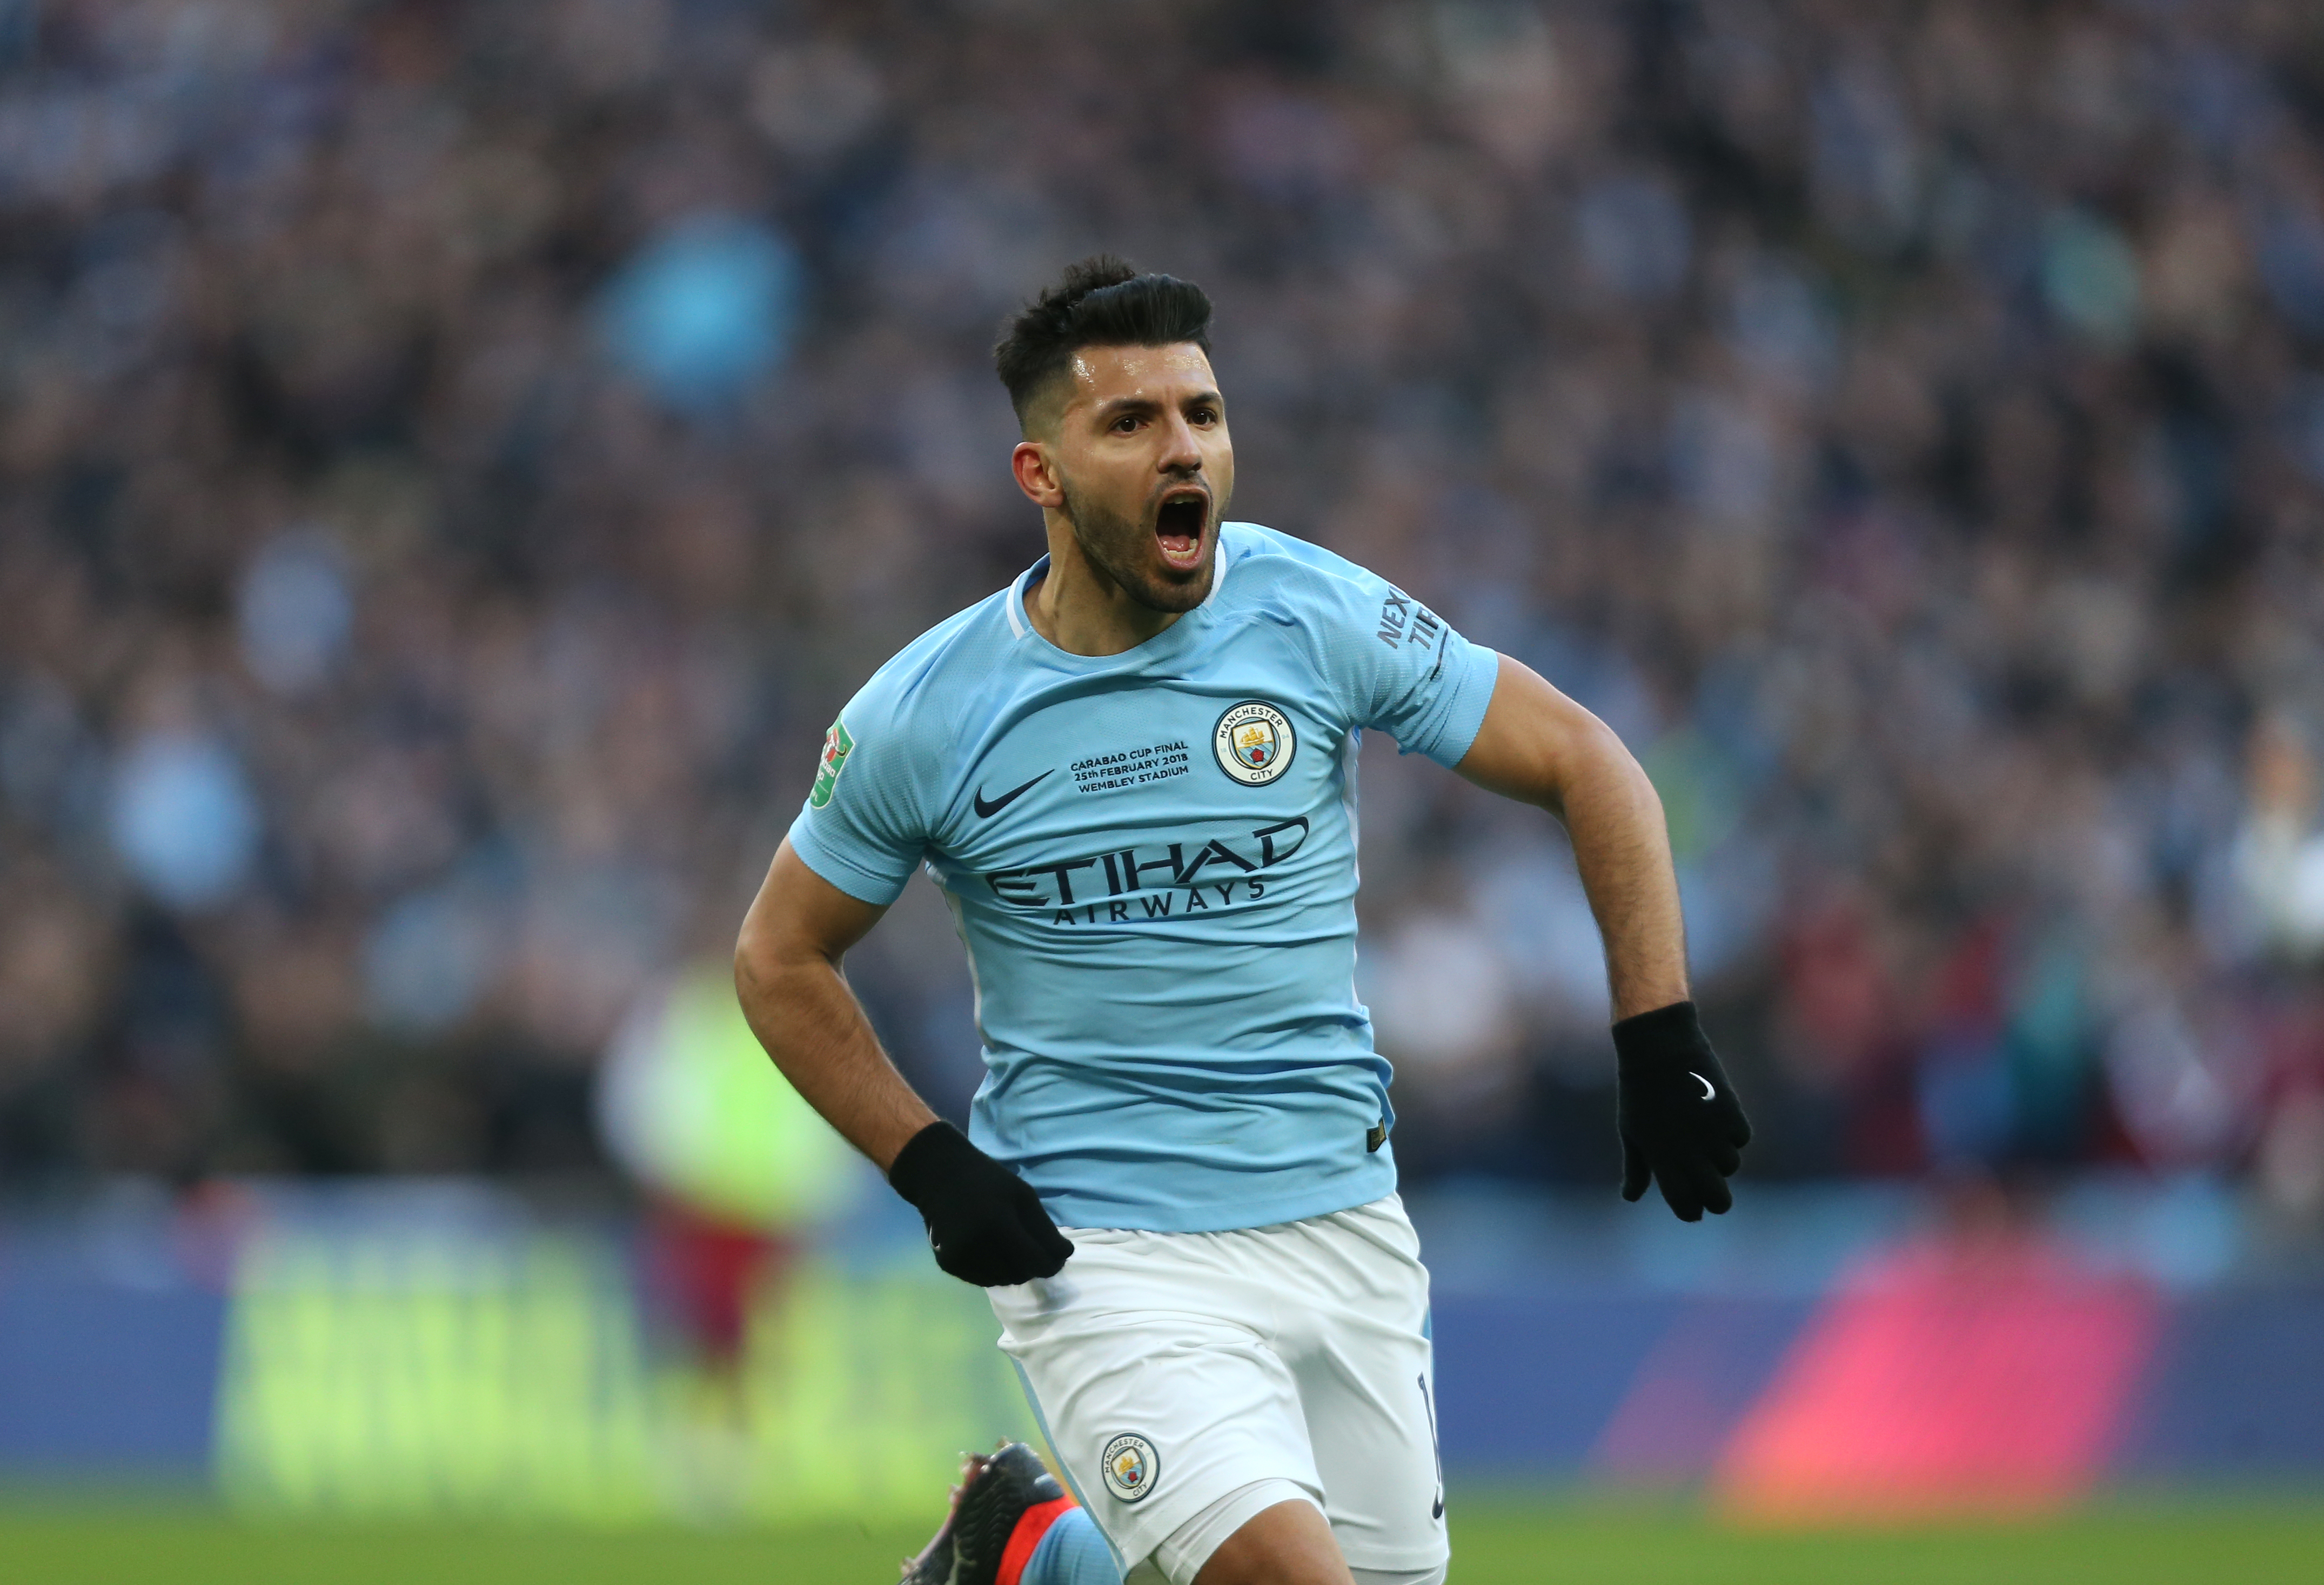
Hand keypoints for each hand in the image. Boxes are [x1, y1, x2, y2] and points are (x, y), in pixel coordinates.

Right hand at [887, 1121, 1073, 1284]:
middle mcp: (975, 1244)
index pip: (1035, 1260)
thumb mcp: (1023, 1194)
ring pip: (1003, 1281)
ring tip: (1010, 1245)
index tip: (1059, 1258)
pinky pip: (983, 1280)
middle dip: (1033, 1266)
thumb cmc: (989, 1181)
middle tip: (1033, 1248)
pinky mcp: (947, 1264)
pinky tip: (991, 1249)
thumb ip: (1044, 1228)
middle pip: (1020, 1274)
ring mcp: (958, 1256)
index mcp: (996, 1221)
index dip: (1052, 1264)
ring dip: (1014, 1269)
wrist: (940, 1176)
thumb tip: (1064, 1257)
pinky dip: (995, 1271)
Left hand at [1613, 1001, 1750, 1220]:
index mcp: (1661, 1157)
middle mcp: (1689, 1150)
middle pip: (1718, 1197)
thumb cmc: (1639, 1091)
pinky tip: (1717, 1119)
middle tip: (1714, 1196)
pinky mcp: (1730, 1112)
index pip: (1683, 1202)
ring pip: (1731, 1166)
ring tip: (1706, 1139)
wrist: (1659, 1047)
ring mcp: (1712, 1132)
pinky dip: (1732, 1134)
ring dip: (1722, 1160)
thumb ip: (1636, 1168)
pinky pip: (1741, 1138)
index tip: (1693, 1212)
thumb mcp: (1630, 1129)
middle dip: (1718, 1202)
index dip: (1690, 1212)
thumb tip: (1630, 1198)